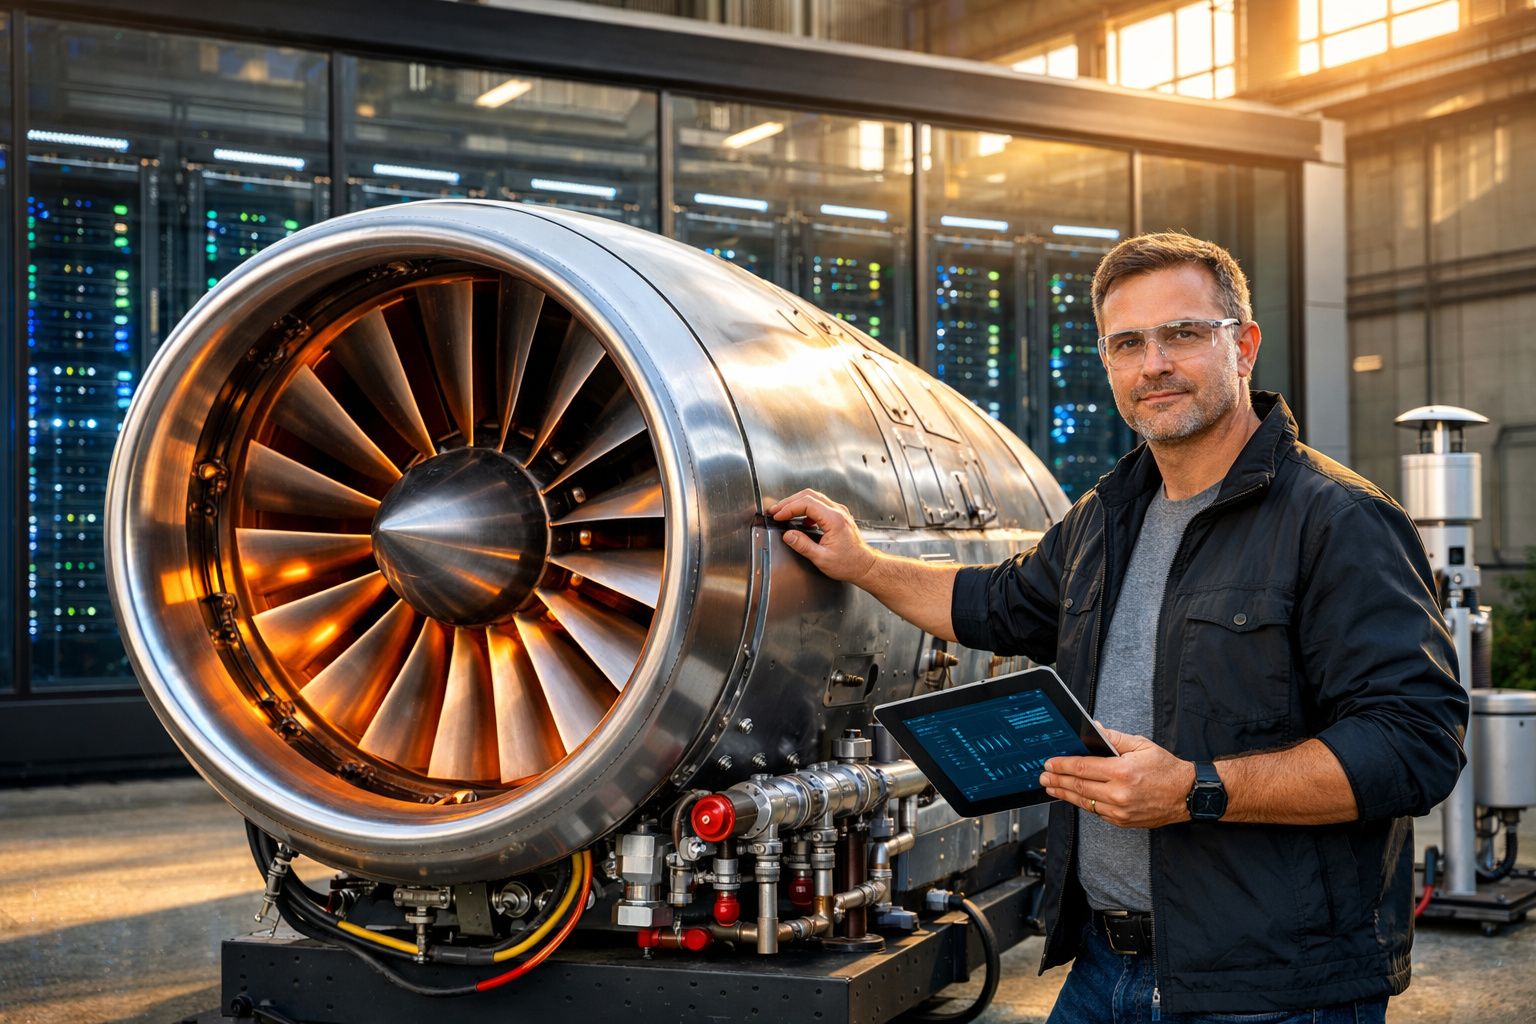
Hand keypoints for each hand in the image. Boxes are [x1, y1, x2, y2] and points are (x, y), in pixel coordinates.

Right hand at [766, 489, 877, 582]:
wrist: (865, 566)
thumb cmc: (848, 564)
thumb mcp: (821, 558)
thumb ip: (803, 545)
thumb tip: (788, 535)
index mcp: (834, 520)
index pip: (806, 504)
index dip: (789, 508)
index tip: (778, 515)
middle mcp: (838, 512)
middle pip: (809, 495)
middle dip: (789, 502)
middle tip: (776, 510)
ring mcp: (840, 512)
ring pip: (814, 497)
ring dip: (797, 503)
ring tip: (784, 512)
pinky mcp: (839, 515)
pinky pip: (820, 504)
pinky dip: (806, 508)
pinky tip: (801, 519)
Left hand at [1039, 726, 1196, 828]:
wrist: (1188, 794)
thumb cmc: (1166, 768)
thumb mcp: (1141, 745)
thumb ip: (1114, 738)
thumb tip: (1093, 729)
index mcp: (1122, 772)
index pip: (1083, 768)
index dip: (1063, 765)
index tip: (1049, 762)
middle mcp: (1120, 794)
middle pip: (1079, 786)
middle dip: (1058, 780)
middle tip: (1043, 776)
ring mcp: (1120, 810)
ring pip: (1085, 802)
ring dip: (1065, 794)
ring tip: (1051, 787)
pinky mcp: (1123, 821)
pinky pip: (1097, 812)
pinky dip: (1083, 803)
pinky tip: (1073, 796)